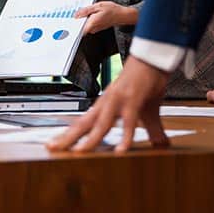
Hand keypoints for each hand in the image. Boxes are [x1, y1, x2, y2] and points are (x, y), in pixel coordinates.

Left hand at [47, 56, 169, 152]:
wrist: (153, 60)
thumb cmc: (147, 83)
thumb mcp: (148, 112)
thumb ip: (152, 130)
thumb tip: (161, 145)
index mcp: (105, 106)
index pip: (82, 123)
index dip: (68, 135)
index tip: (54, 145)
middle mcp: (106, 104)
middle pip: (84, 124)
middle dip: (68, 138)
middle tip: (52, 148)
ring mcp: (118, 101)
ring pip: (101, 124)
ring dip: (91, 139)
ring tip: (80, 153)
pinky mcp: (133, 100)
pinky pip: (128, 122)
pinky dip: (125, 136)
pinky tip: (121, 151)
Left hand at [75, 2, 136, 34]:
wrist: (122, 15)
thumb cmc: (112, 10)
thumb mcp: (98, 6)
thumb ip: (86, 10)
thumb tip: (76, 15)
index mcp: (92, 23)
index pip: (78, 29)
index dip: (72, 26)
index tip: (68, 22)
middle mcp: (93, 28)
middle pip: (80, 26)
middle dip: (77, 20)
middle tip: (75, 13)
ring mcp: (95, 29)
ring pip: (84, 25)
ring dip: (83, 19)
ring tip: (84, 12)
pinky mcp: (97, 28)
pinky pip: (89, 25)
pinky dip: (87, 20)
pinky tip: (89, 14)